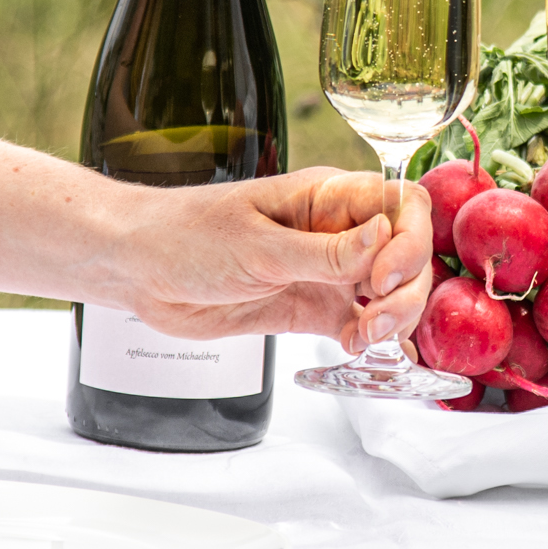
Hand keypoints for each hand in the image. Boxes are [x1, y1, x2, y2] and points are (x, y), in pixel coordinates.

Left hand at [104, 166, 436, 352]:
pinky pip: (358, 323)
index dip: (407, 241)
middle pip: (405, 255)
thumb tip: (385, 236)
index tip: (383, 277)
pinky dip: (370, 340)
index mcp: (327, 197)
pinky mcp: (309, 307)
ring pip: (389, 293)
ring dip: (391, 319)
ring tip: (364, 339)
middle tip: (374, 320)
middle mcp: (335, 231)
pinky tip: (361, 351)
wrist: (139, 269)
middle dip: (404, 291)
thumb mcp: (258, 245)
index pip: (400, 205)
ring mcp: (325, 271)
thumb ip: (325, 252)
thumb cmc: (187, 235)